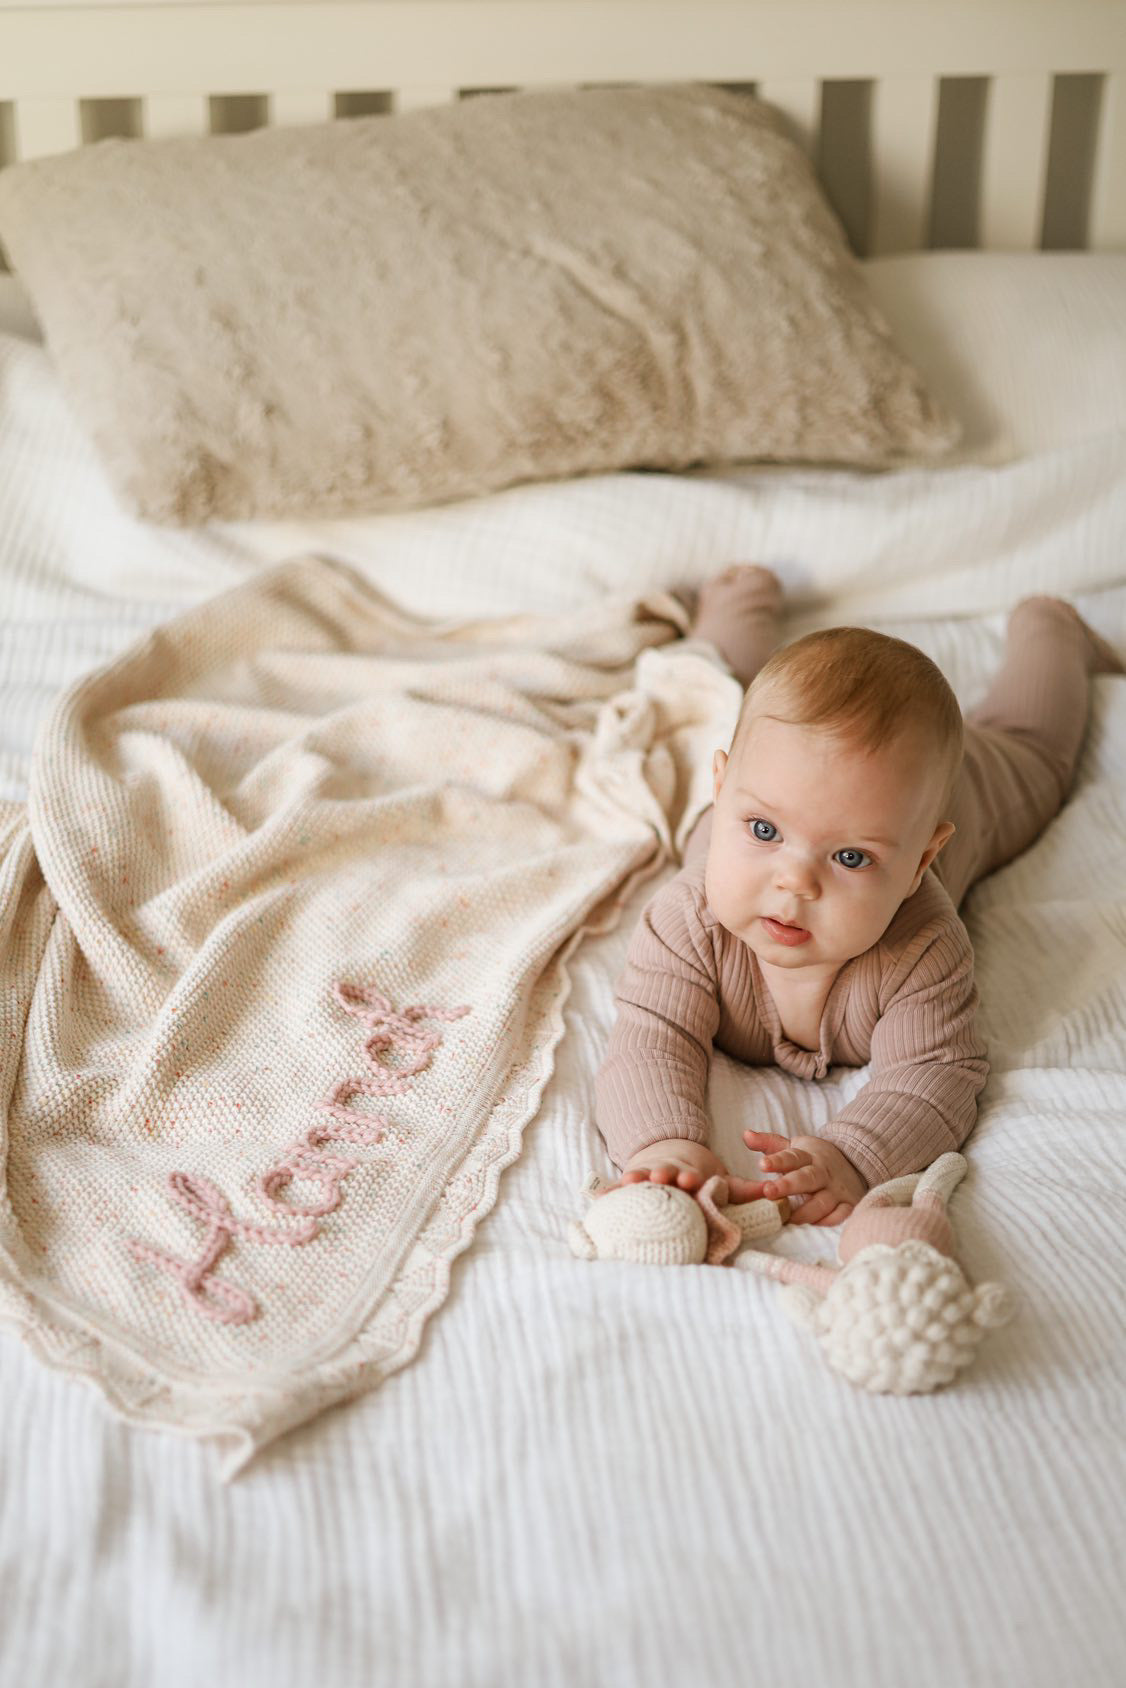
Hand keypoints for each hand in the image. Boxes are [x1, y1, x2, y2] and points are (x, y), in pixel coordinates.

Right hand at [597, 1138, 732, 1203]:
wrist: (669, 1153)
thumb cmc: (696, 1175)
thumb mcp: (720, 1179)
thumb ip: (743, 1189)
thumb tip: (773, 1194)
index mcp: (688, 1173)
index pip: (690, 1175)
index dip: (690, 1177)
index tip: (691, 1180)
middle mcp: (666, 1172)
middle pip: (664, 1173)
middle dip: (663, 1175)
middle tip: (660, 1177)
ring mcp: (647, 1175)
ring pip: (640, 1176)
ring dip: (636, 1179)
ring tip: (629, 1182)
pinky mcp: (631, 1182)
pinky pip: (617, 1188)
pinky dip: (610, 1192)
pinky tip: (600, 1199)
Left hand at [739, 1131, 867, 1225]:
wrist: (854, 1163)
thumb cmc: (813, 1158)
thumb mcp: (794, 1146)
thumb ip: (769, 1143)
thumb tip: (746, 1135)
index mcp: (808, 1156)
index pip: (791, 1157)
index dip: (777, 1161)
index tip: (761, 1165)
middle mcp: (823, 1172)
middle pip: (806, 1178)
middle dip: (787, 1186)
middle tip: (768, 1192)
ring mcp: (836, 1189)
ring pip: (822, 1201)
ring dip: (805, 1211)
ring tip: (786, 1218)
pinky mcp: (848, 1204)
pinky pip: (840, 1216)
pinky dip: (828, 1221)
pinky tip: (812, 1226)